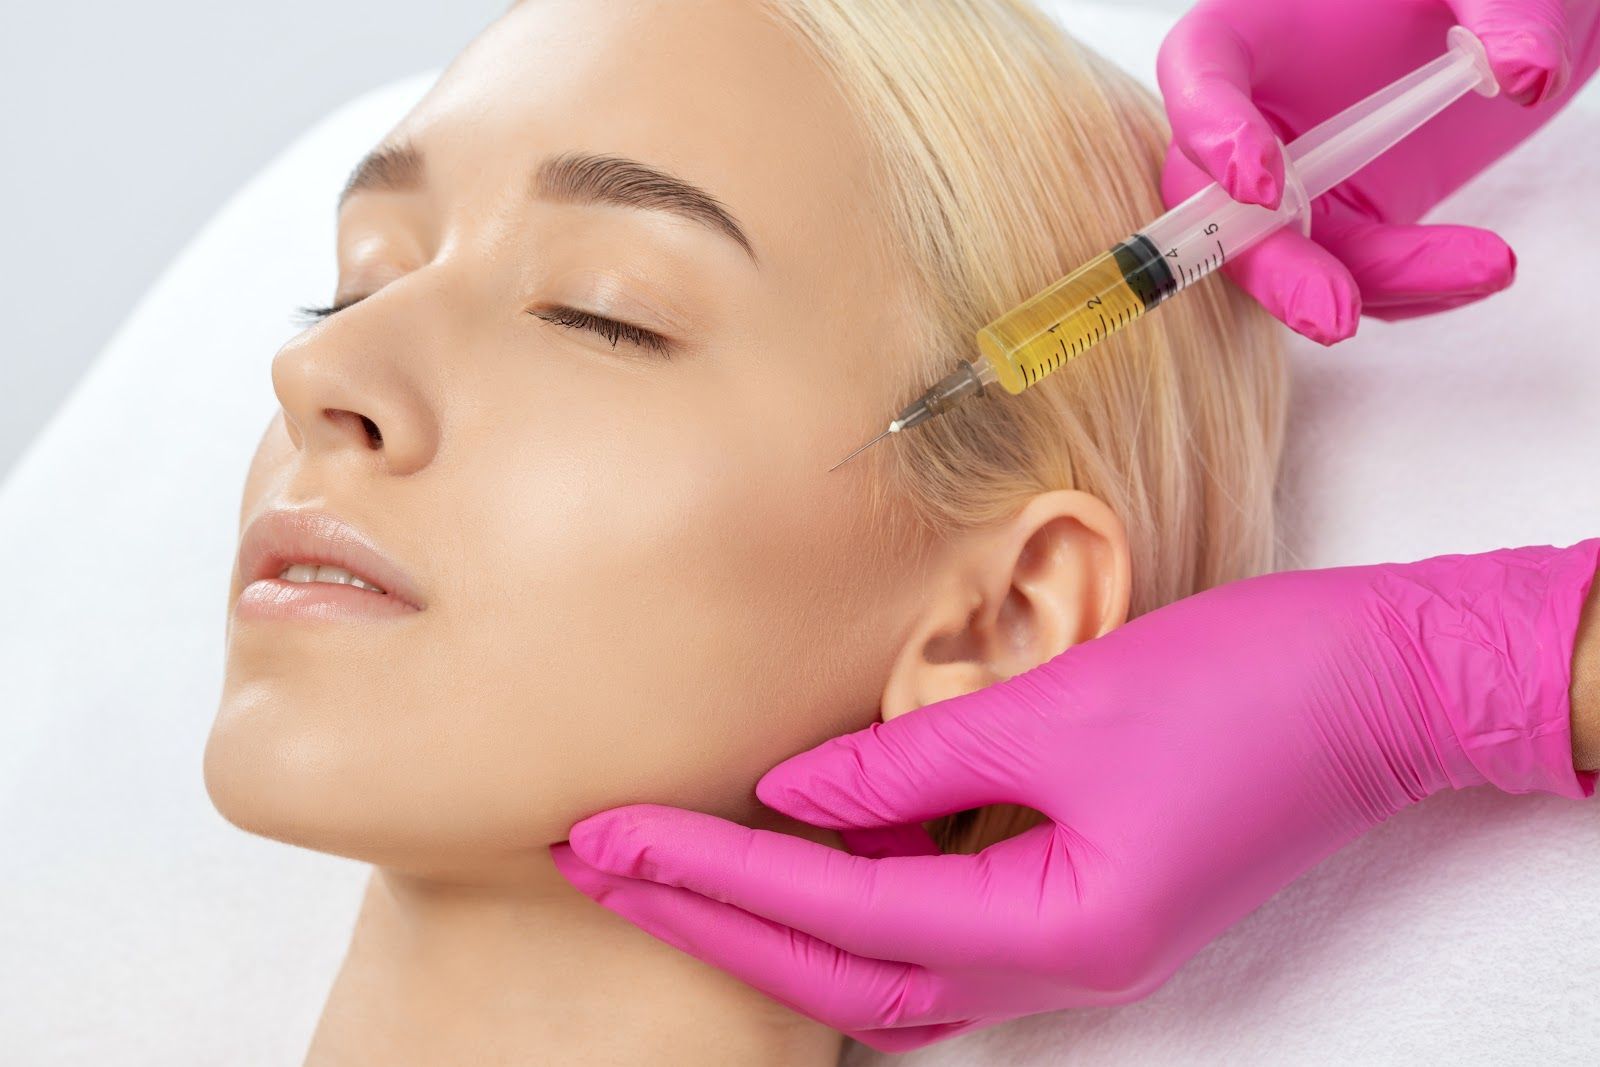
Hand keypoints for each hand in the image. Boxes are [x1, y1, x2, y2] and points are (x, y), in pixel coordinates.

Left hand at [553, 542, 1598, 1050]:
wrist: (1372, 686)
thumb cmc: (1239, 688)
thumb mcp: (1059, 709)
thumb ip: (912, 762)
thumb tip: (794, 796)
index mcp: (1054, 930)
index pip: (839, 915)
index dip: (714, 877)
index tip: (612, 839)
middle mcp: (1054, 964)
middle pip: (842, 974)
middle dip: (712, 920)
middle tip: (598, 866)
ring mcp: (1068, 942)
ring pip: (882, 967)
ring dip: (771, 917)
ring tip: (662, 861)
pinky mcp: (1075, 901)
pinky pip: (935, 923)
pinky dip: (852, 894)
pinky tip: (792, 848)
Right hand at [1157, 0, 1599, 342]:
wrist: (1495, 34)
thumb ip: (1504, 12)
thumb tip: (1521, 75)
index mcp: (1248, 34)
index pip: (1197, 80)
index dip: (1213, 136)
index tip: (1265, 187)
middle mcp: (1251, 119)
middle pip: (1216, 208)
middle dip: (1273, 269)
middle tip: (1333, 314)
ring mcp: (1291, 186)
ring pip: (1293, 261)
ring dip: (1371, 285)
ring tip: (1482, 268)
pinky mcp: (1339, 229)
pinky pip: (1359, 275)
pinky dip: (1418, 285)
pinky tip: (1477, 268)